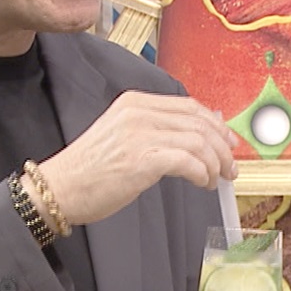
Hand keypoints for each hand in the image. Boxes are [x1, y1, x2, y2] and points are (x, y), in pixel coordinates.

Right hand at [33, 91, 238, 225]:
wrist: (59, 188)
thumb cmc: (89, 171)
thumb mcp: (122, 137)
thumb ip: (155, 130)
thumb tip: (195, 136)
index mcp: (135, 103)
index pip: (189, 106)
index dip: (215, 124)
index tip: (229, 142)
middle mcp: (139, 112)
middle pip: (199, 122)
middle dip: (222, 146)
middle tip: (231, 167)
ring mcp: (140, 133)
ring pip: (198, 140)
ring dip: (215, 163)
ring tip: (217, 179)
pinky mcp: (142, 158)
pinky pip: (189, 160)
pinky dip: (203, 173)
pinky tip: (202, 183)